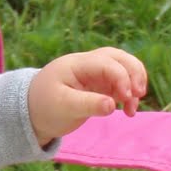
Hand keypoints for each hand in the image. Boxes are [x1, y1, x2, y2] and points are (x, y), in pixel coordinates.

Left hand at [27, 47, 146, 144]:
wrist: (32, 113)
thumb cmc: (44, 107)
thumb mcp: (64, 107)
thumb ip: (88, 104)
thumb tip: (112, 105)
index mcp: (76, 64)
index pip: (106, 62)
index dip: (122, 77)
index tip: (126, 98)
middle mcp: (87, 64)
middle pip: (118, 57)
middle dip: (134, 73)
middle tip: (138, 95)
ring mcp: (94, 73)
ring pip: (122, 67)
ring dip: (134, 82)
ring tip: (133, 107)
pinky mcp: (98, 85)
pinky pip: (120, 82)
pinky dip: (128, 93)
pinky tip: (128, 109)